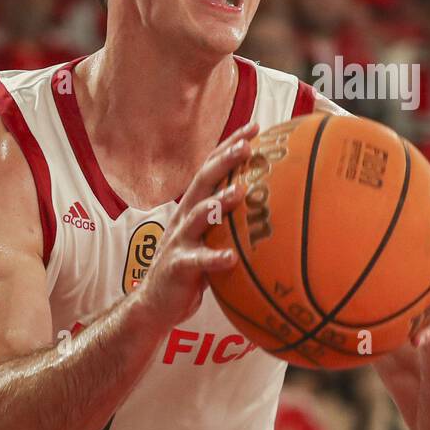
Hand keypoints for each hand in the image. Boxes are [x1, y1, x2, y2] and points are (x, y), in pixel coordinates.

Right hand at [138, 120, 259, 326]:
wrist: (154, 303)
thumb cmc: (191, 269)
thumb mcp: (211, 238)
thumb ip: (232, 222)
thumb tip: (274, 207)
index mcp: (194, 207)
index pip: (212, 168)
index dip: (229, 146)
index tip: (254, 127)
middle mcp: (184, 217)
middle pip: (203, 181)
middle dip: (224, 160)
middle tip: (247, 146)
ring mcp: (179, 241)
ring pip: (198, 215)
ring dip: (219, 202)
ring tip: (240, 192)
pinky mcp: (178, 267)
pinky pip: (198, 261)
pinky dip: (214, 258)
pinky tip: (231, 258)